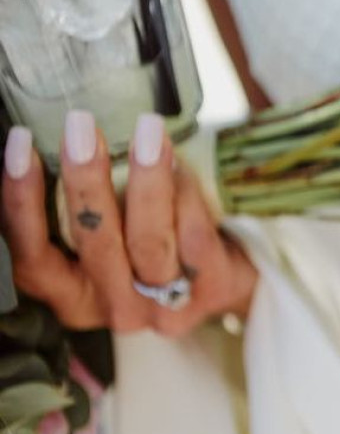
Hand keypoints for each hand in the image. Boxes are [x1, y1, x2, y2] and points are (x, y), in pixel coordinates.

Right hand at [2, 112, 257, 335]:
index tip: (19, 146)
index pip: (33, 258)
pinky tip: (180, 161)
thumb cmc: (147, 249)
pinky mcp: (210, 287)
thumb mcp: (105, 241)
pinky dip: (186, 191)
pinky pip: (194, 232)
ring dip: (147, 178)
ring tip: (146, 129)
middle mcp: (115, 307)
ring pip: (149, 239)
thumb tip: (62, 141)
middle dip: (85, 179)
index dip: (21, 203)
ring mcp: (166, 304)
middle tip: (80, 125)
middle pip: (95, 242)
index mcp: (73, 298)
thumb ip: (82, 211)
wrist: (224, 285)